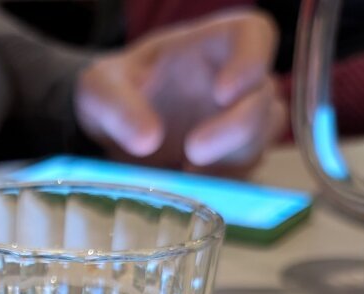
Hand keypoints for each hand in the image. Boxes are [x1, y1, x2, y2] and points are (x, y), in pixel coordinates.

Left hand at [74, 10, 285, 174]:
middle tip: (193, 151)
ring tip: (185, 174)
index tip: (224, 91)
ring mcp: (237, 125)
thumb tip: (148, 140)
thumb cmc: (113, 92)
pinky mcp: (229, 164)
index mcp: (211, 47)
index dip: (251, 60)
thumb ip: (118, 107)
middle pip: (263, 100)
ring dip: (230, 164)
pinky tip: (189, 189)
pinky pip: (243, 178)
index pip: (253, 34)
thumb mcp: (99, 90)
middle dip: (236, 128)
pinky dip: (221, 188)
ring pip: (259, 142)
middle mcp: (235, 84)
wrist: (111, 131)